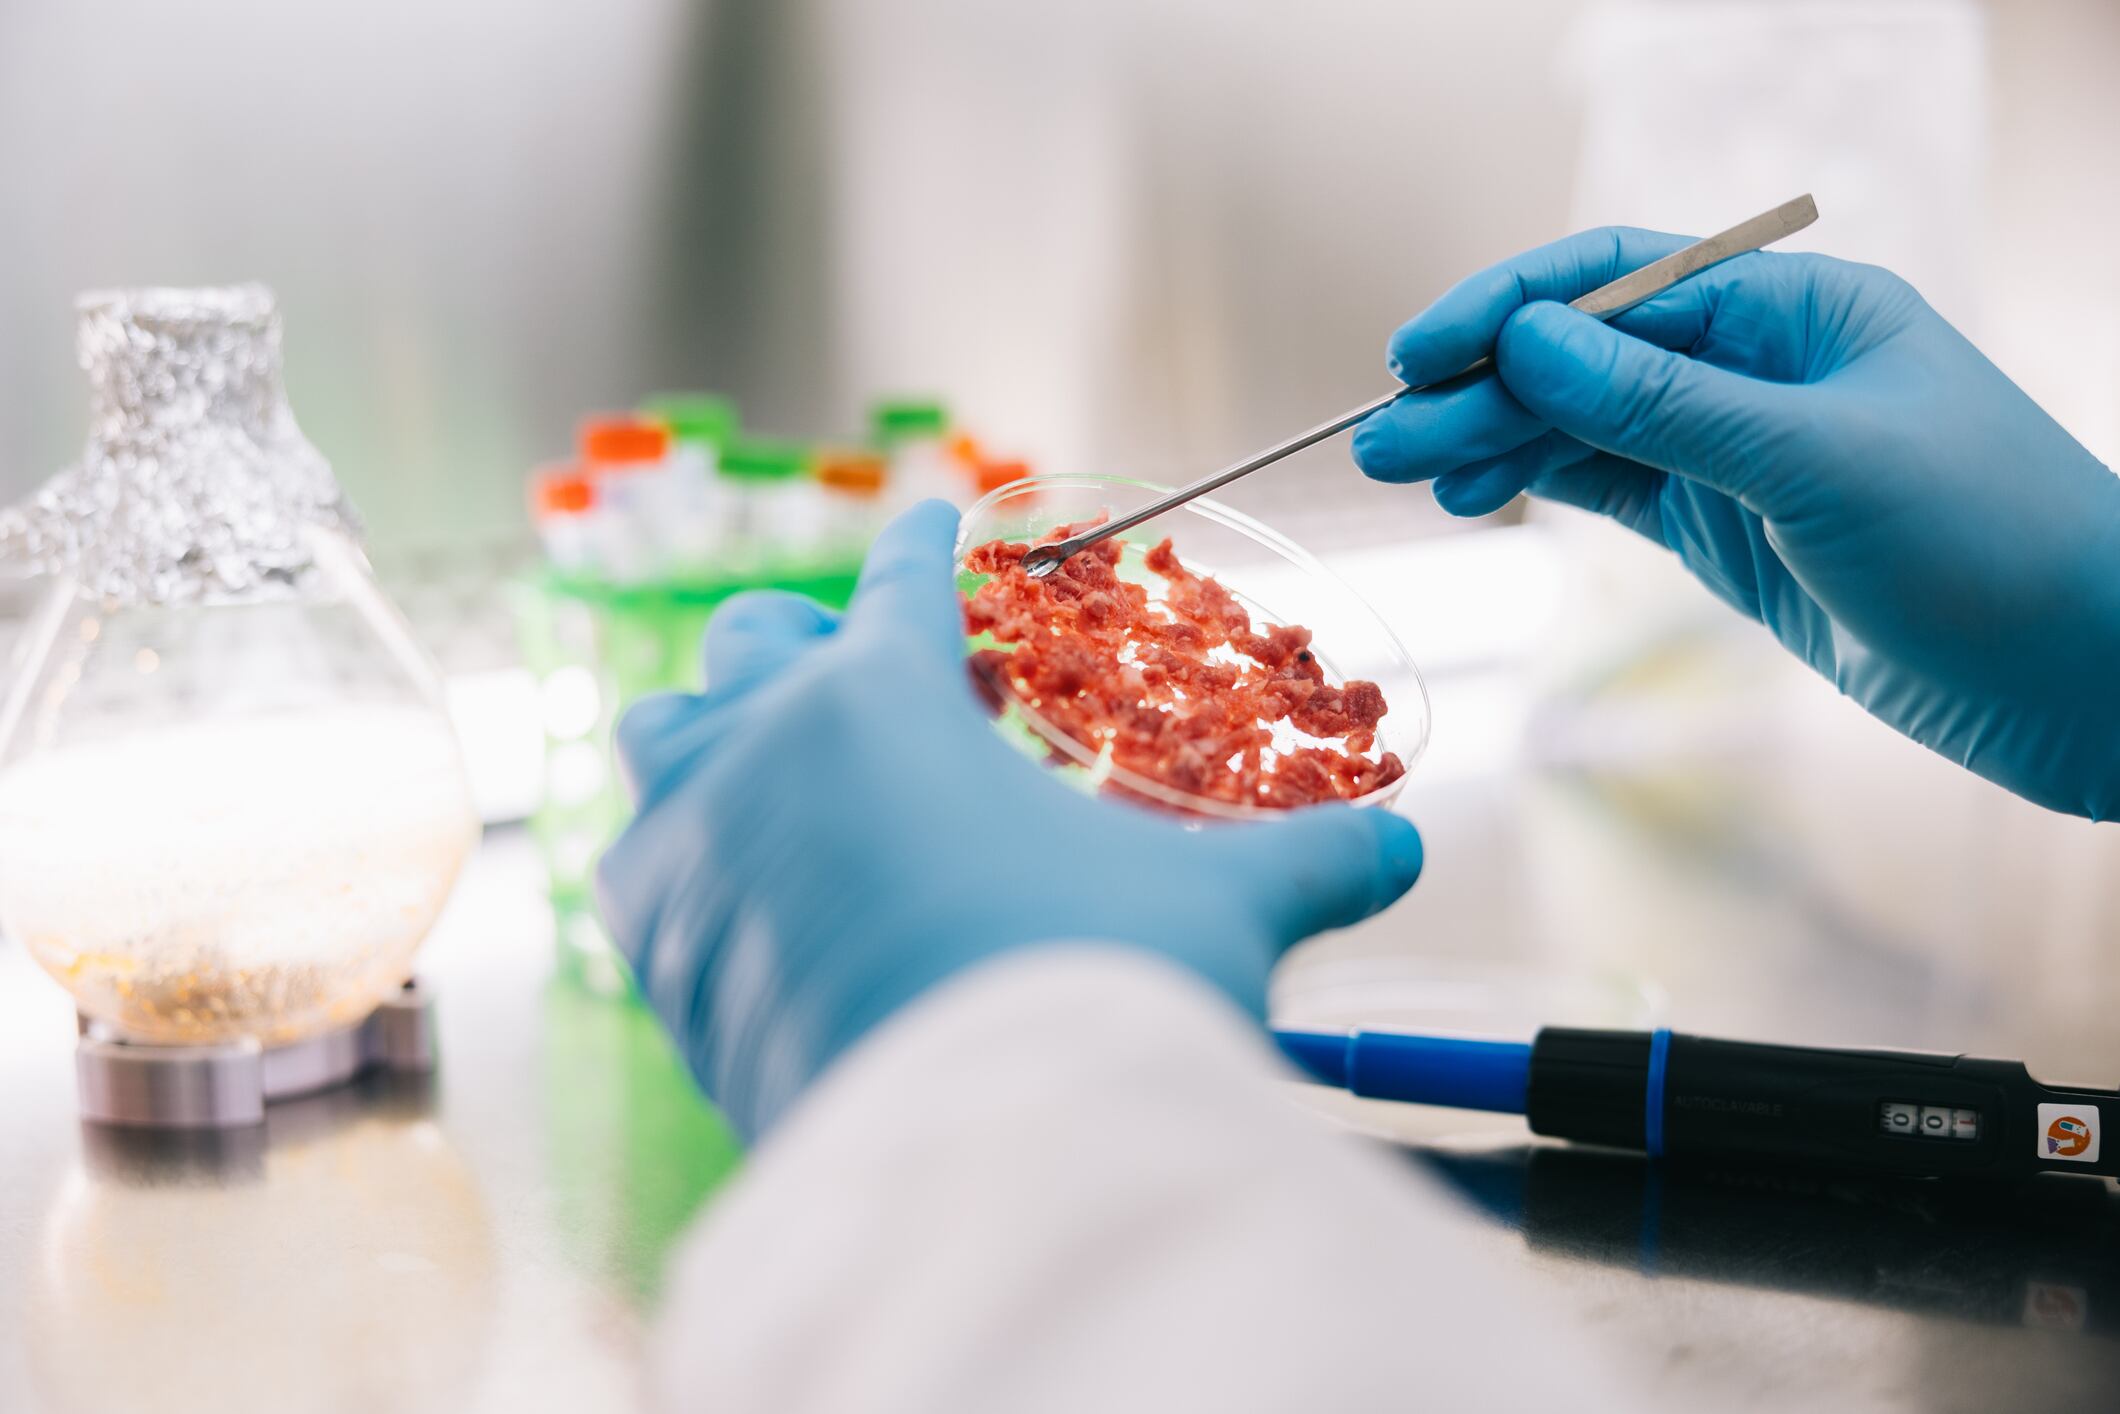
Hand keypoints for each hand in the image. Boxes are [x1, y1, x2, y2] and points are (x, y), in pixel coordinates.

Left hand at [596, 502, 1424, 1136]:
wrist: (985, 1158)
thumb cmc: (1093, 990)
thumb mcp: (1217, 909)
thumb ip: (1310, 864)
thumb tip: (1399, 849)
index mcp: (889, 700)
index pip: (906, 586)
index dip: (929, 547)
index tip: (934, 519)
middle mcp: (770, 752)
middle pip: (753, 644)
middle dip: (799, 639)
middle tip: (843, 663)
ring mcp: (700, 852)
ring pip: (666, 742)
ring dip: (712, 737)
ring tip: (762, 764)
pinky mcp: (666, 962)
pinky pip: (645, 875)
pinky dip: (685, 864)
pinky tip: (734, 895)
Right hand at [1352, 229, 2119, 818]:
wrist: (2079, 682)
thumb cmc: (1991, 544)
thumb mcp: (1817, 461)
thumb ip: (1666, 402)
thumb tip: (1528, 341)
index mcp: (1797, 310)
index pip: (1621, 280)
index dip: (1509, 308)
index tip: (1416, 352)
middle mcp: (1757, 367)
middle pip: (1584, 357)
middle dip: (1478, 391)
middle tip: (1376, 440)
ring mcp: (1737, 451)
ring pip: (1584, 428)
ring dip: (1491, 443)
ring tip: (1400, 471)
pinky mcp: (1728, 531)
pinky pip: (1610, 488)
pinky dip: (1538, 486)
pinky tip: (1473, 493)